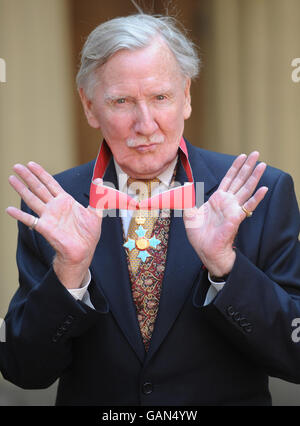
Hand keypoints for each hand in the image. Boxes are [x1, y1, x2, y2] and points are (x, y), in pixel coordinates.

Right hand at [6, 162, 102, 288]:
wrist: (84, 251)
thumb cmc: (88, 234)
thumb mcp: (95, 212)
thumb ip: (97, 196)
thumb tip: (100, 180)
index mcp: (65, 201)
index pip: (50, 183)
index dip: (41, 173)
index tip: (31, 164)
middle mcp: (55, 207)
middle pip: (38, 188)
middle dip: (28, 176)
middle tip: (16, 166)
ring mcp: (49, 216)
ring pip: (32, 199)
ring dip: (21, 189)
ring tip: (11, 179)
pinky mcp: (45, 227)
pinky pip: (30, 220)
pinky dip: (19, 215)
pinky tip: (9, 210)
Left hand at [183, 151, 267, 276]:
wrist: (204, 248)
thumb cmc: (199, 233)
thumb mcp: (189, 211)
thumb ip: (187, 197)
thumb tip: (183, 185)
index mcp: (218, 198)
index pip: (229, 178)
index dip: (235, 167)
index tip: (242, 156)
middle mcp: (227, 201)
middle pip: (240, 179)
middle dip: (248, 166)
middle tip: (257, 153)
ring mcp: (233, 208)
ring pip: (246, 188)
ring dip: (255, 176)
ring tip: (263, 165)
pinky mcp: (236, 217)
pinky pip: (248, 206)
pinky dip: (256, 198)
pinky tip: (264, 188)